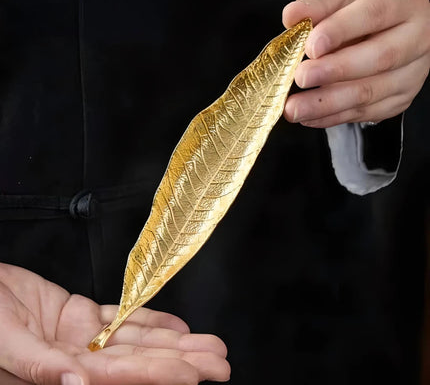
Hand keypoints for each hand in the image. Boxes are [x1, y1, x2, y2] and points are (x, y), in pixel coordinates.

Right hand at [0, 263, 229, 384]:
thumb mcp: (6, 342)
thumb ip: (40, 366)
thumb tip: (78, 383)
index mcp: (62, 372)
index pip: (120, 376)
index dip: (158, 373)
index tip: (193, 374)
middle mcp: (78, 358)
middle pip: (139, 360)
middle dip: (181, 361)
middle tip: (219, 362)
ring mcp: (80, 335)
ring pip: (136, 338)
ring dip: (173, 340)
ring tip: (207, 344)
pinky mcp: (79, 313)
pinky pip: (120, 317)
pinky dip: (149, 319)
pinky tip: (175, 326)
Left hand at [282, 0, 429, 127]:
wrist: (387, 32)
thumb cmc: (361, 12)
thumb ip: (316, 4)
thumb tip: (291, 15)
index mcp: (403, 1)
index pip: (374, 13)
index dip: (341, 31)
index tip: (311, 46)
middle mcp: (415, 37)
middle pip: (379, 58)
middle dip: (335, 71)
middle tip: (300, 77)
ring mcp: (411, 73)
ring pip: (369, 92)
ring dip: (326, 104)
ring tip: (294, 108)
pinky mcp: (399, 100)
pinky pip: (363, 113)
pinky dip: (331, 117)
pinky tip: (308, 116)